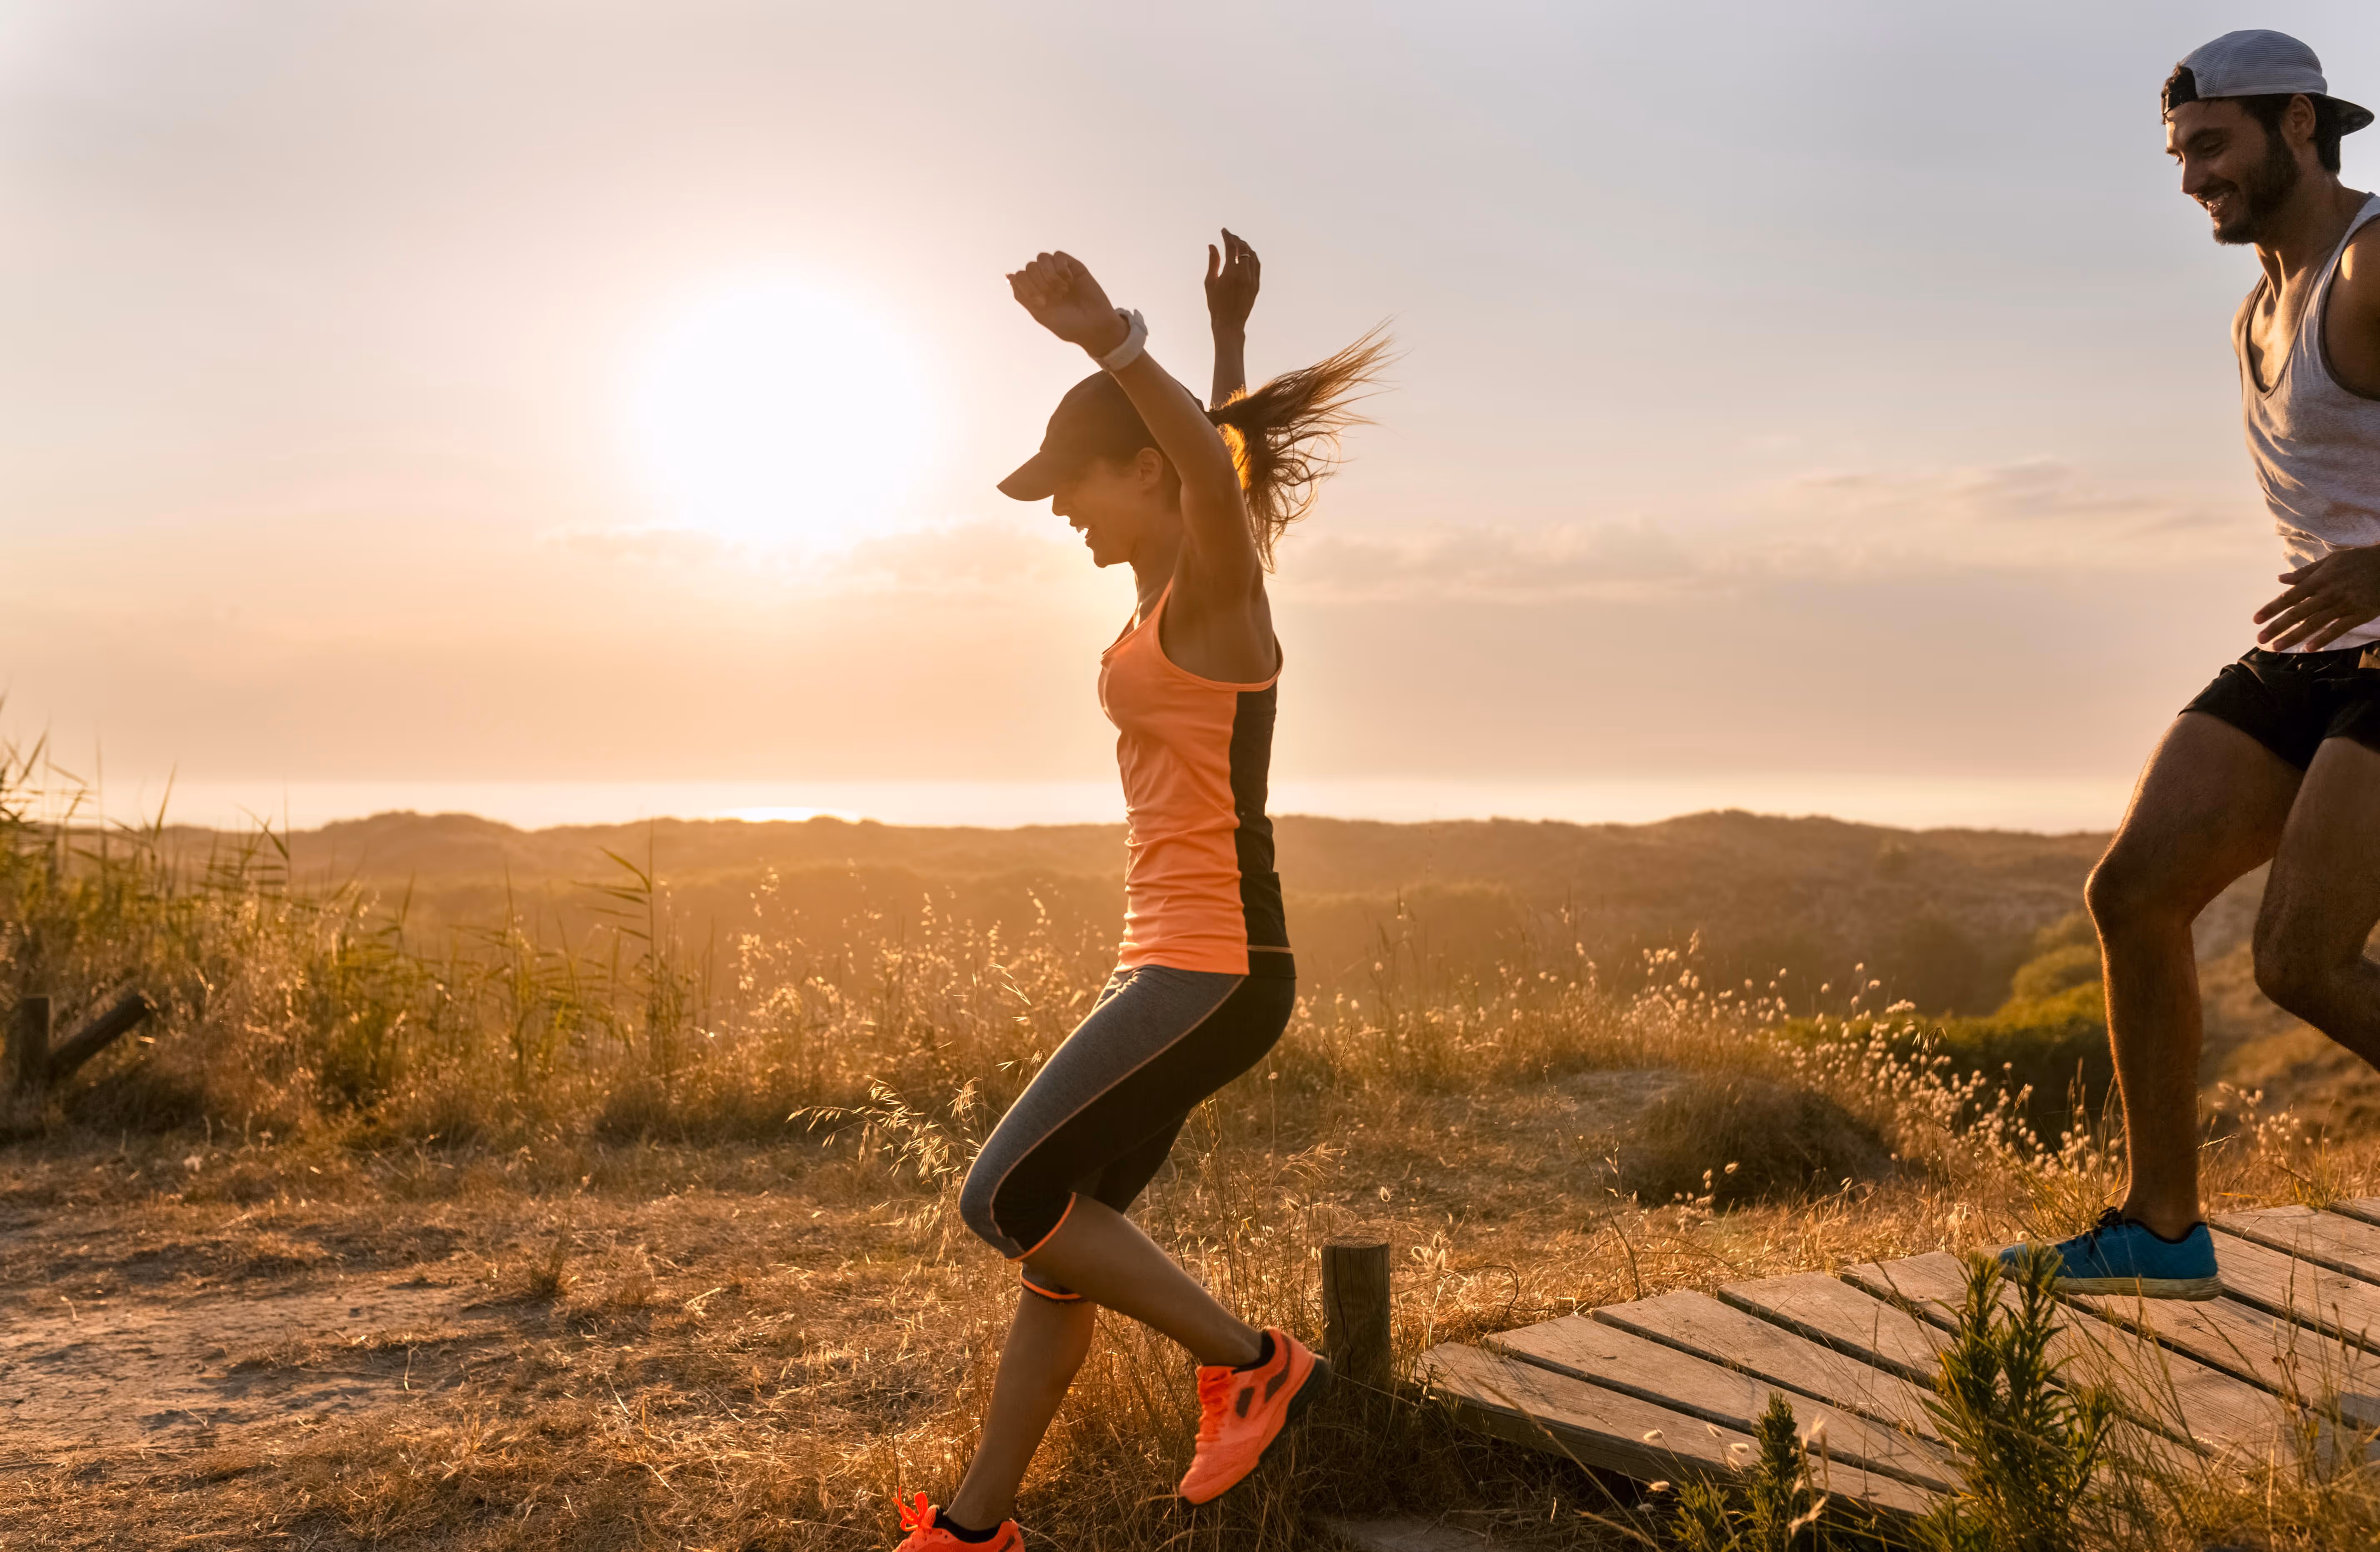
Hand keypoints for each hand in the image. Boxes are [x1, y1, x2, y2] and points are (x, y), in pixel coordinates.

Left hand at [1007, 251, 1128, 355]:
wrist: (1094, 326)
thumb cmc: (1068, 324)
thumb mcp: (1040, 314)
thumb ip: (1023, 296)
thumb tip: (1009, 276)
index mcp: (1035, 291)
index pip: (1019, 276)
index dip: (1027, 287)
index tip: (1042, 302)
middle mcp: (1045, 280)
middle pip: (1029, 267)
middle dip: (1039, 282)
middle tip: (1054, 298)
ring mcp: (1059, 272)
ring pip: (1041, 258)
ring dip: (1049, 274)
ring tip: (1062, 290)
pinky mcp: (1073, 266)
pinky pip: (1058, 256)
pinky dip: (1061, 268)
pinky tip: (1069, 282)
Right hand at [1204, 228, 1259, 335]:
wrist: (1229, 323)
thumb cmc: (1216, 304)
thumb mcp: (1210, 282)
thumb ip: (1213, 262)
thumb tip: (1212, 245)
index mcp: (1231, 272)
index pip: (1232, 247)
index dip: (1227, 236)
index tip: (1223, 231)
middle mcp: (1244, 274)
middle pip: (1244, 248)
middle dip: (1236, 239)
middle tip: (1230, 236)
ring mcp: (1253, 280)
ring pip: (1253, 255)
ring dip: (1245, 247)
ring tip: (1238, 244)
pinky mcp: (1257, 285)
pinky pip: (1257, 265)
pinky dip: (1252, 257)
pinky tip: (1246, 255)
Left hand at [2254, 545, 2379, 648]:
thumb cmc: (2358, 560)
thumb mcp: (2331, 561)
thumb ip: (2305, 572)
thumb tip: (2280, 579)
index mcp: (2320, 579)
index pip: (2290, 596)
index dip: (2271, 608)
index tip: (2256, 620)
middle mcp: (2329, 592)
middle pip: (2298, 612)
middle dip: (2277, 627)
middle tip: (2259, 640)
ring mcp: (2345, 604)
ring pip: (2315, 623)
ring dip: (2294, 636)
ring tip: (2277, 647)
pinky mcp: (2361, 613)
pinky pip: (2339, 628)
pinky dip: (2324, 638)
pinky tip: (2310, 648)